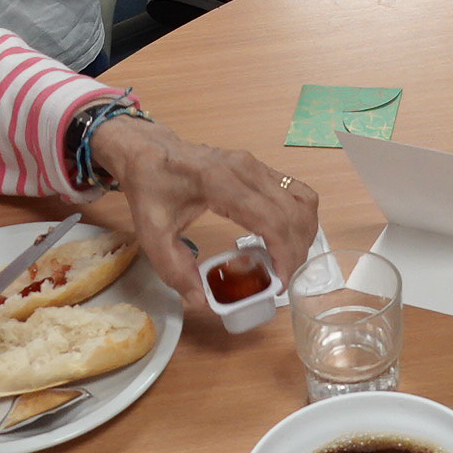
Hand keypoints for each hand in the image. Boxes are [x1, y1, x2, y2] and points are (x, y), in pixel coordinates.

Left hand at [90, 117, 320, 316]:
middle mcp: (246, 169)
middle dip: (295, 251)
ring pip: (301, 199)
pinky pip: (295, 191)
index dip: (283, 252)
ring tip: (287, 261)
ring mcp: (256, 165)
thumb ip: (174, 269)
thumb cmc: (151, 188)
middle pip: (292, 212)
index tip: (280, 281)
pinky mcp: (259, 167)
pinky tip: (287, 238)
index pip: (270, 218)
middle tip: (282, 279)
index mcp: (219, 182)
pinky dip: (300, 218)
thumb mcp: (152, 233)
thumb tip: (201, 300)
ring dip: (303, 234)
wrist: (148, 151)